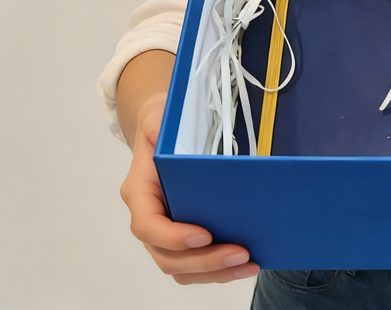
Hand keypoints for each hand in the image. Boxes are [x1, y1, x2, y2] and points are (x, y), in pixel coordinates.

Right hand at [119, 92, 259, 284]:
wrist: (163, 132)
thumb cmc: (163, 125)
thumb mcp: (159, 116)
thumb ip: (157, 124)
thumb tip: (159, 130)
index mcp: (140, 192)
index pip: (148, 225)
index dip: (173, 237)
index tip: (203, 236)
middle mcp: (150, 218)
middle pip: (167, 257)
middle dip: (205, 261)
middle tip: (241, 253)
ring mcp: (165, 232)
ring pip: (182, 268)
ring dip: (215, 273)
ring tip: (249, 265)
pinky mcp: (184, 237)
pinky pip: (195, 264)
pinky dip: (218, 270)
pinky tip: (246, 263)